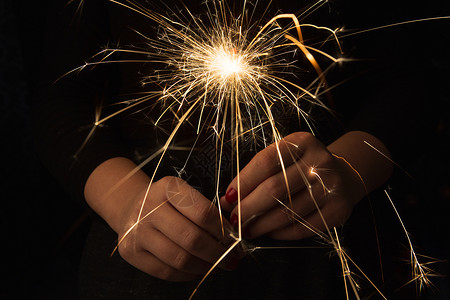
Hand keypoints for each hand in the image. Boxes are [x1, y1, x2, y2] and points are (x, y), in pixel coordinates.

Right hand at [85, 158, 238, 281]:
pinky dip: (188, 275)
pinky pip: (165, 272)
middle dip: (218, 253)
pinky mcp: (130, 252)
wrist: (130, 207)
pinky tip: (199, 270)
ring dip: (205, 267)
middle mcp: (148, 207)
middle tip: (232, 259)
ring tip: (218, 266)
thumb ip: (205, 210)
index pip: (203, 213)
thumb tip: (233, 237)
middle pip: (192, 238)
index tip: (235, 239)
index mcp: (167, 187)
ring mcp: (137, 231)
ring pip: (180, 259)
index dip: (223, 230)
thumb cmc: (167, 202)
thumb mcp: (184, 194)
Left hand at [220, 131, 390, 239]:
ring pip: (287, 212)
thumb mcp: (283, 157)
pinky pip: (303, 227)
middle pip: (275, 189)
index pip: (266, 162)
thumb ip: (257, 173)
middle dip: (248, 207)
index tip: (227, 197)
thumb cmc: (300, 166)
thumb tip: (228, 199)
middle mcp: (320, 161)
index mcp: (302, 142)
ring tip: (246, 230)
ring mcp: (332, 186)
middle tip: (233, 220)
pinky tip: (268, 232)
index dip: (243, 182)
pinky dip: (281, 233)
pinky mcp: (339, 209)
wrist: (342, 174)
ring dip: (261, 225)